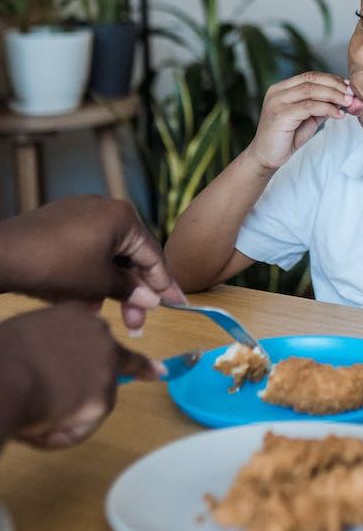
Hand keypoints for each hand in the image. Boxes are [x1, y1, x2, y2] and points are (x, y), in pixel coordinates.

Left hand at [0, 197, 183, 331]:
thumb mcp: (99, 283)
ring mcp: (80, 213)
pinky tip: (84, 299)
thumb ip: (130, 290)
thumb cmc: (57, 266)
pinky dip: (90, 274)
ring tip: (103, 313)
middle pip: (129, 254)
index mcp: (122, 216)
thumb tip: (153, 300)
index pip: (153, 254)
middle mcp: (104, 208)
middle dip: (133, 290)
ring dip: (109, 285)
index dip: (165, 283)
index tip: (178, 303)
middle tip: (137, 322)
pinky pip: (86, 249)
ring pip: (106, 254)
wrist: (4, 256)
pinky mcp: (59, 222)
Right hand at [0, 304, 159, 449]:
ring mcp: (106, 366)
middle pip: (108, 366)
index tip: (157, 371)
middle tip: (84, 396)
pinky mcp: (104, 398)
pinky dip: (66, 433)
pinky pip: (85, 425)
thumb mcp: (26, 333)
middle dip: (95, 386)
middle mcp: (99, 335)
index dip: (120, 352)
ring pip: (93, 401)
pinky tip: (41, 429)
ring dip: (68, 415)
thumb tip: (56, 368)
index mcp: (75, 315)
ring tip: (34, 415)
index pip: (101, 333)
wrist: (2, 378)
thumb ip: (52, 342)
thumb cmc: (1, 356)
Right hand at [247, 72, 362, 172]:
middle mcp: (277, 91)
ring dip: (333, 95)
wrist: (266, 157)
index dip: (332, 79)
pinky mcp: (280, 115)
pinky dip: (326, 108)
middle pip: (311, 80)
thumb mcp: (308, 118)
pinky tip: (338, 114)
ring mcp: (277, 102)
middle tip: (352, 94)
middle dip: (335, 85)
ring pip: (310, 90)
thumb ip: (321, 106)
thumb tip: (344, 98)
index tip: (349, 87)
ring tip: (348, 102)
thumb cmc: (286, 138)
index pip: (310, 76)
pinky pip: (308, 107)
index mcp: (282, 88)